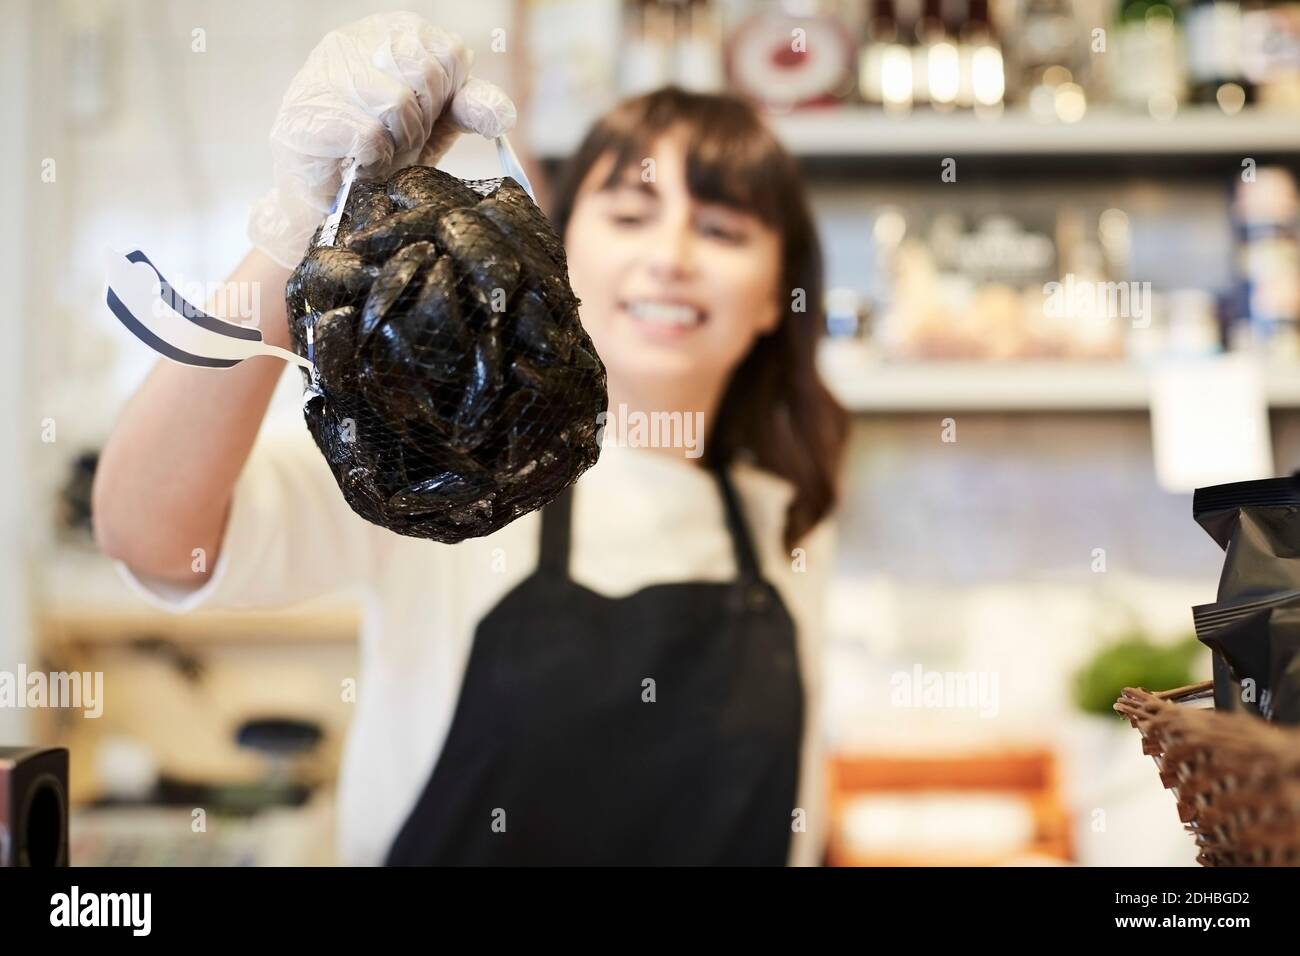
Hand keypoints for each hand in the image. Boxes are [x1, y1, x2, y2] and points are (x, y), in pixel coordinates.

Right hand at [248, 12, 516, 267]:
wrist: (334, 203)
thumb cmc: (386, 152)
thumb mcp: (439, 123)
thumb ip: (471, 106)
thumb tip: (502, 114)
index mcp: (389, 32)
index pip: (448, 50)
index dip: (447, 96)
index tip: (426, 115)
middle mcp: (352, 41)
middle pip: (425, 71)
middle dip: (425, 120)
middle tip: (402, 139)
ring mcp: (323, 74)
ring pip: (397, 103)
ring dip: (399, 143)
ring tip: (381, 152)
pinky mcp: (306, 115)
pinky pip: (369, 135)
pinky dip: (376, 160)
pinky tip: (361, 164)